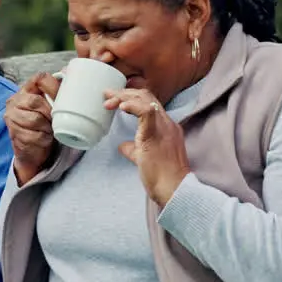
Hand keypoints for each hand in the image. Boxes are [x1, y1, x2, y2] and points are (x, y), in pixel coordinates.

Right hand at [5, 72, 61, 184]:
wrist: (32, 149)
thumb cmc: (44, 125)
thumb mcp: (50, 106)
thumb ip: (58, 92)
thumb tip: (70, 72)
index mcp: (27, 89)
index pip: (40, 78)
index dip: (53, 87)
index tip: (62, 97)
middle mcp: (15, 100)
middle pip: (36, 102)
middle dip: (49, 112)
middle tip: (54, 120)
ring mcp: (12, 117)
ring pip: (35, 119)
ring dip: (47, 127)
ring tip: (49, 129)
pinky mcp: (13, 133)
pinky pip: (35, 135)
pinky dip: (44, 139)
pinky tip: (44, 138)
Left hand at [105, 88, 190, 206]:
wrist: (174, 189)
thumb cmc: (162, 179)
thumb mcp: (145, 159)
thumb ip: (134, 149)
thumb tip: (122, 145)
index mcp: (167, 128)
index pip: (150, 103)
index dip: (132, 98)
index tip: (115, 99)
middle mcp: (167, 123)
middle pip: (147, 97)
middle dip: (125, 93)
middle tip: (107, 94)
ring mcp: (164, 127)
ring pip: (145, 99)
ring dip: (124, 98)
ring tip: (108, 102)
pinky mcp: (156, 134)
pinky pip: (146, 111)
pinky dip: (132, 106)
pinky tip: (120, 107)